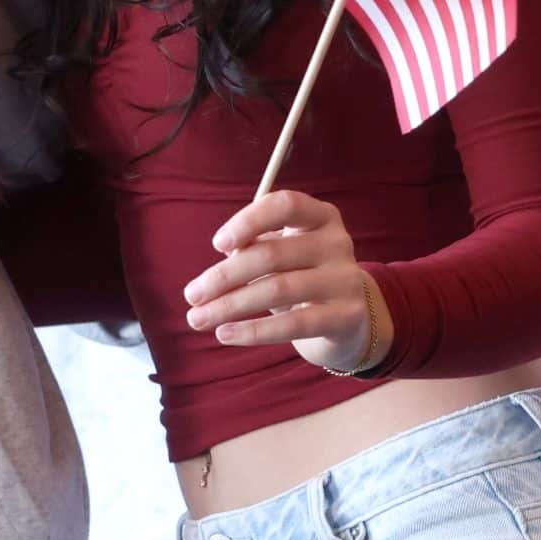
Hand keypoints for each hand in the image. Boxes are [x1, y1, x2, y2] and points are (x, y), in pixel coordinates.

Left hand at [181, 189, 385, 374]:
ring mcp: (345, 279)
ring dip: (230, 306)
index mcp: (320, 216)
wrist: (349, 319)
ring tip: (198, 318)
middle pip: (272, 254)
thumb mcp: (281, 254)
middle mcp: (337, 242)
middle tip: (191, 295)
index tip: (216, 245)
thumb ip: (254, 249)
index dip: (248, 221)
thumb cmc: (301, 275)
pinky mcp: (346, 316)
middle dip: (223, 276)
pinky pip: (293, 325)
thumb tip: (218, 267)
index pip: (285, 205)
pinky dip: (253, 331)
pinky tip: (225, 334)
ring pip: (278, 289)